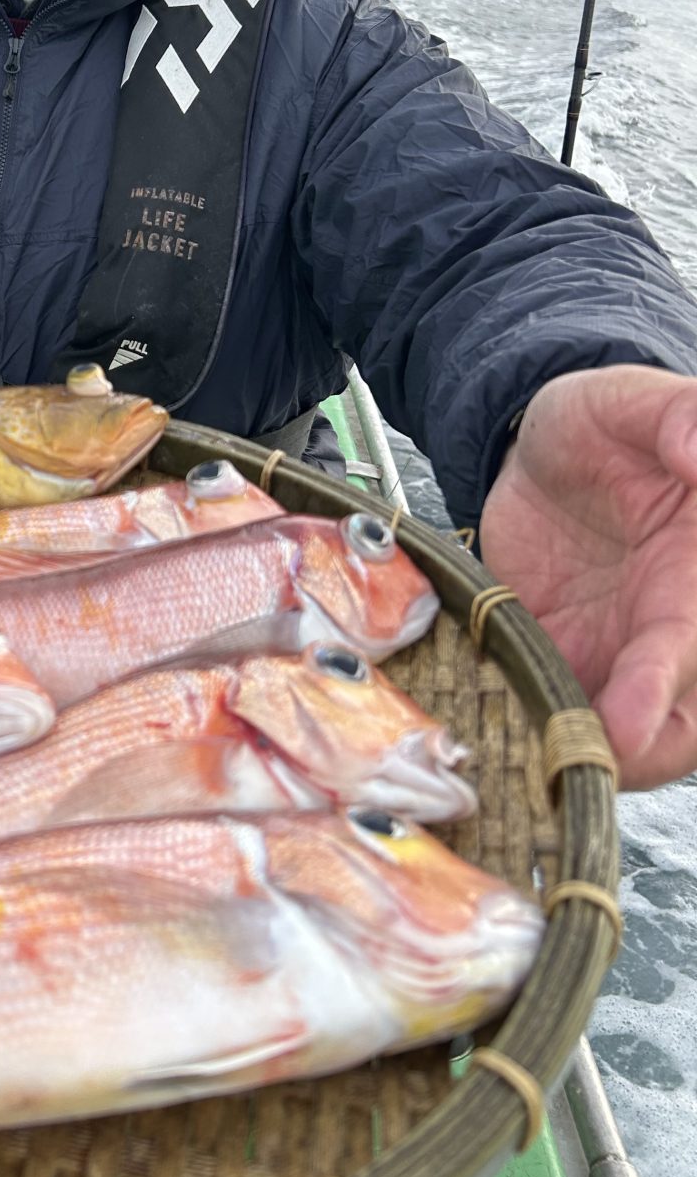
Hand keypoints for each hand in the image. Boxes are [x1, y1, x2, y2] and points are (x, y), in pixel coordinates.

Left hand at [480, 364, 696, 790]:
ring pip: (630, 742)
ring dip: (584, 760)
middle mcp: (674, 627)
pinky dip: (537, 740)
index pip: (692, 643)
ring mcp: (625, 658)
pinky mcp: (570, 668)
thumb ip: (676, 417)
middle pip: (680, 723)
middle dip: (636, 755)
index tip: (626, 723)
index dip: (662, 687)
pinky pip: (561, 720)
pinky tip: (499, 749)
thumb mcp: (633, 402)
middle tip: (572, 772)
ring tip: (529, 773)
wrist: (540, 450)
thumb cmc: (604, 424)